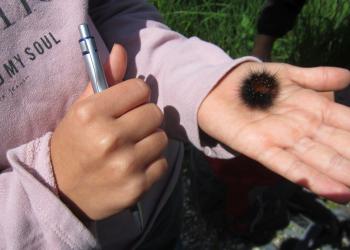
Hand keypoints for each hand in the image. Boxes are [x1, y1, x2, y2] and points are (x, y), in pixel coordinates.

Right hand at [51, 45, 167, 219]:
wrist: (62, 192)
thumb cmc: (73, 144)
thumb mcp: (80, 109)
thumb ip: (104, 79)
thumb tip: (121, 48)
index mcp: (91, 114)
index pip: (140, 89)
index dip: (135, 96)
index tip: (126, 106)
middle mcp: (109, 138)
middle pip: (155, 113)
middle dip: (144, 118)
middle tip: (129, 129)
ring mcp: (125, 165)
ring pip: (162, 138)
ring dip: (150, 140)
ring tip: (131, 148)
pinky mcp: (137, 187)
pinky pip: (163, 162)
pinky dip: (153, 163)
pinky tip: (134, 166)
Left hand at [198, 62, 349, 202]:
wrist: (218, 86)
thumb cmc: (254, 82)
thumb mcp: (289, 75)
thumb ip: (317, 77)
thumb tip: (349, 77)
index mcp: (313, 110)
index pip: (348, 126)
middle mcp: (302, 129)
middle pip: (338, 148)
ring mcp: (282, 139)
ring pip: (318, 160)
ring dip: (342, 175)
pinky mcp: (259, 147)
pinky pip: (286, 164)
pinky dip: (308, 176)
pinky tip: (332, 190)